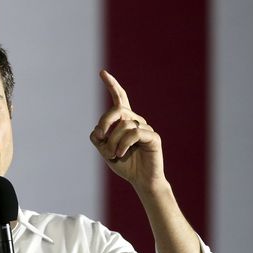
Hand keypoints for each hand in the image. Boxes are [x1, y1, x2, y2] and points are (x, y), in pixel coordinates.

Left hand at [90, 70, 165, 191]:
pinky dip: (122, 145)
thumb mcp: (104, 150)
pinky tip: (121, 154)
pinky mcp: (153, 137)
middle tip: (100, 137)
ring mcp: (146, 128)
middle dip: (104, 122)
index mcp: (125, 121)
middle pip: (116, 110)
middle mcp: (136, 121)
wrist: (141, 180)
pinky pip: (134, 134)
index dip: (111, 85)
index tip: (102, 72)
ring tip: (113, 154)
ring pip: (123, 125)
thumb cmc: (124, 164)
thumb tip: (99, 129)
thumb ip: (98, 137)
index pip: (119, 98)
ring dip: (112, 142)